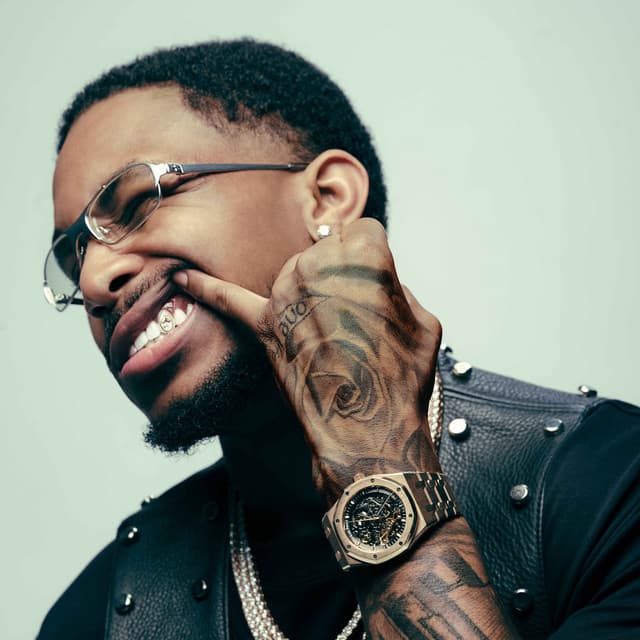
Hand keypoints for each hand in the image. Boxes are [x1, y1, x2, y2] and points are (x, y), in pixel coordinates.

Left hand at [174, 219, 441, 501]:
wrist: (368, 432)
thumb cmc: (401, 380)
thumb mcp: (423, 324)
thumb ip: (397, 290)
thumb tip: (374, 284)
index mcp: (365, 255)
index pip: (364, 233)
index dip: (374, 263)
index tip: (376, 289)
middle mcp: (320, 265)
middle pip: (328, 251)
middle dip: (343, 278)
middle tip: (357, 321)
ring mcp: (288, 295)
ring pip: (296, 271)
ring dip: (312, 293)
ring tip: (333, 335)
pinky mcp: (265, 327)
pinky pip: (228, 300)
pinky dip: (205, 289)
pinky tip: (182, 279)